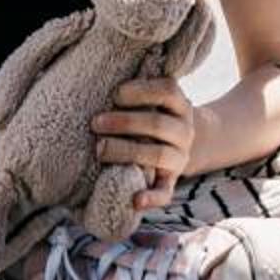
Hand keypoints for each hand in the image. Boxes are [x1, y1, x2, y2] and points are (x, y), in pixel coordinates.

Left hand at [91, 74, 198, 213]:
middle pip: (157, 124)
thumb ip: (137, 90)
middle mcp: (184, 130)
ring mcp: (180, 157)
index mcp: (180, 105)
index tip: (115, 94)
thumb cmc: (152, 113)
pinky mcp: (171, 181)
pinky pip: (165, 193)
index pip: (167, 91)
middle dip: (124, 123)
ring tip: (99, 149)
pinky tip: (135, 200)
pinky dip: (151, 198)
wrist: (180, 141)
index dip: (141, 91)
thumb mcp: (153, 98)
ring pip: (158, 155)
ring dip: (126, 151)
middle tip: (95, 123)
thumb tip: (99, 80)